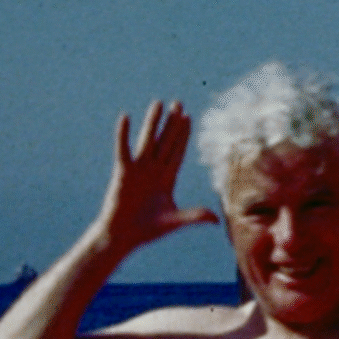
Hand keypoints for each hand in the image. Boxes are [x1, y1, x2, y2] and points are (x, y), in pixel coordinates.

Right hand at [99, 101, 218, 251]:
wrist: (123, 236)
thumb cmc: (147, 230)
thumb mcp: (174, 221)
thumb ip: (194, 216)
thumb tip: (215, 219)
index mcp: (167, 179)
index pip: (177, 152)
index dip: (183, 135)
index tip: (188, 117)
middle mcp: (154, 170)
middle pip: (166, 141)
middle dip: (173, 123)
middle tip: (178, 103)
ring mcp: (138, 169)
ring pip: (148, 140)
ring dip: (153, 122)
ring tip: (158, 103)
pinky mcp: (123, 172)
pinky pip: (123, 149)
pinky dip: (123, 134)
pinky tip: (125, 117)